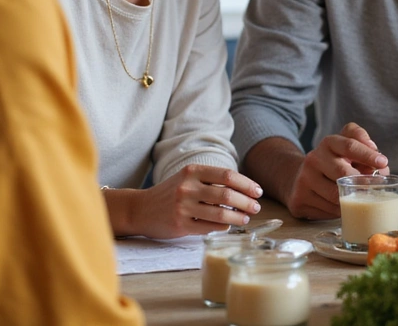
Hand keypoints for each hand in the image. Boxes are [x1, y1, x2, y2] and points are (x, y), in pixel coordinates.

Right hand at [120, 165, 261, 238]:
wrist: (140, 209)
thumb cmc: (170, 193)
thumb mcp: (187, 178)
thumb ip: (211, 181)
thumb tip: (244, 190)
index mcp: (192, 171)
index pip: (228, 175)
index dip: (247, 184)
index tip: (258, 191)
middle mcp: (187, 187)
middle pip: (227, 195)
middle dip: (247, 202)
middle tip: (256, 208)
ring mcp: (183, 207)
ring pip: (221, 214)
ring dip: (238, 217)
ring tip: (245, 219)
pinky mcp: (179, 225)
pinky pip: (209, 227)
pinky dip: (223, 227)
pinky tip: (228, 226)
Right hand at [284, 122, 387, 219]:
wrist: (300, 178)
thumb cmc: (335, 163)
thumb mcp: (347, 147)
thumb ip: (365, 146)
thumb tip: (380, 163)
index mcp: (328, 143)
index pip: (349, 145)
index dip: (367, 154)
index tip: (383, 163)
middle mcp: (313, 159)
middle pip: (342, 173)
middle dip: (361, 183)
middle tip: (374, 190)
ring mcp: (303, 180)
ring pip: (335, 196)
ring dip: (352, 201)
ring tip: (360, 200)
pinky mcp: (299, 200)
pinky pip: (327, 211)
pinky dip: (340, 211)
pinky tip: (344, 207)